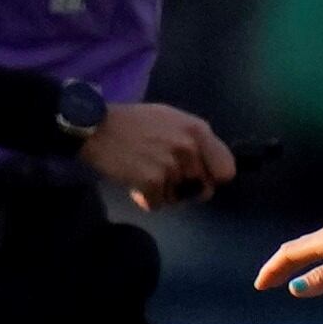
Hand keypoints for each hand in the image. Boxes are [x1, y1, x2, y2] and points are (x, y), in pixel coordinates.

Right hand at [84, 101, 236, 209]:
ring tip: (144, 174)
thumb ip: (195, 140)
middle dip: (184, 189)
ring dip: (162, 193)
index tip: (200, 179)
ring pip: (178, 198)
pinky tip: (133, 183)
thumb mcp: (171, 119)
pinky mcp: (152, 181)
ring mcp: (172, 165)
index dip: (212, 178)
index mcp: (198, 130)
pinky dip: (144, 199)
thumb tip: (213, 168)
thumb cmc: (133, 123)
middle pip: (202, 189)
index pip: (226, 170)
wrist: (95, 127)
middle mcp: (190, 147)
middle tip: (164, 178)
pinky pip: (156, 204)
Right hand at [255, 214, 322, 297]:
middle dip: (282, 265)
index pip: (291, 252)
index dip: (273, 269)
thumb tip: (294, 289)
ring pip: (318, 247)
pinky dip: (322, 261)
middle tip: (268, 283)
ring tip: (293, 276)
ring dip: (301, 263)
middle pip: (301, 248)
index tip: (260, 285)